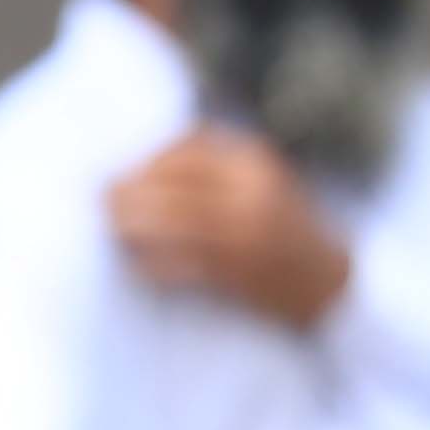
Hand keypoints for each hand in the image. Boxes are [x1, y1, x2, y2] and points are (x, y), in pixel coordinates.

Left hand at [111, 126, 353, 331]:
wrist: (328, 281)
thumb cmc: (281, 229)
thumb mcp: (258, 182)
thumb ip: (212, 169)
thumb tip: (141, 166)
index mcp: (255, 162)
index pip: (187, 148)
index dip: (147, 161)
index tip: (123, 174)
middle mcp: (252, 190)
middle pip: (172, 183)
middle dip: (129, 192)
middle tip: (101, 202)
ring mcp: (246, 231)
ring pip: (172, 221)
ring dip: (133, 226)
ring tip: (113, 231)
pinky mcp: (238, 270)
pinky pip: (182, 264)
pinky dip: (154, 264)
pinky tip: (137, 266)